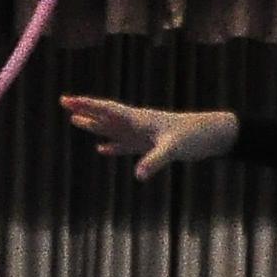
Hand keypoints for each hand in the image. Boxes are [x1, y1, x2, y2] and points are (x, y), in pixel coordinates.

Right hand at [59, 97, 238, 177]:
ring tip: (75, 121)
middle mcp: (137, 124)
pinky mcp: (150, 145)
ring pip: (112, 129)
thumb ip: (155, 161)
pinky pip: (125, 145)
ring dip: (94, 126)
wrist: (212, 136)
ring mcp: (143, 135)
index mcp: (139, 120)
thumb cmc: (194, 137)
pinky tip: (102, 149)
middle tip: (63, 102)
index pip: (106, 110)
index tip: (67, 99)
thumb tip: (138, 176)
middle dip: (84, 110)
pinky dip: (113, 147)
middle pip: (105, 115)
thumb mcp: (174, 149)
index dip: (86, 105)